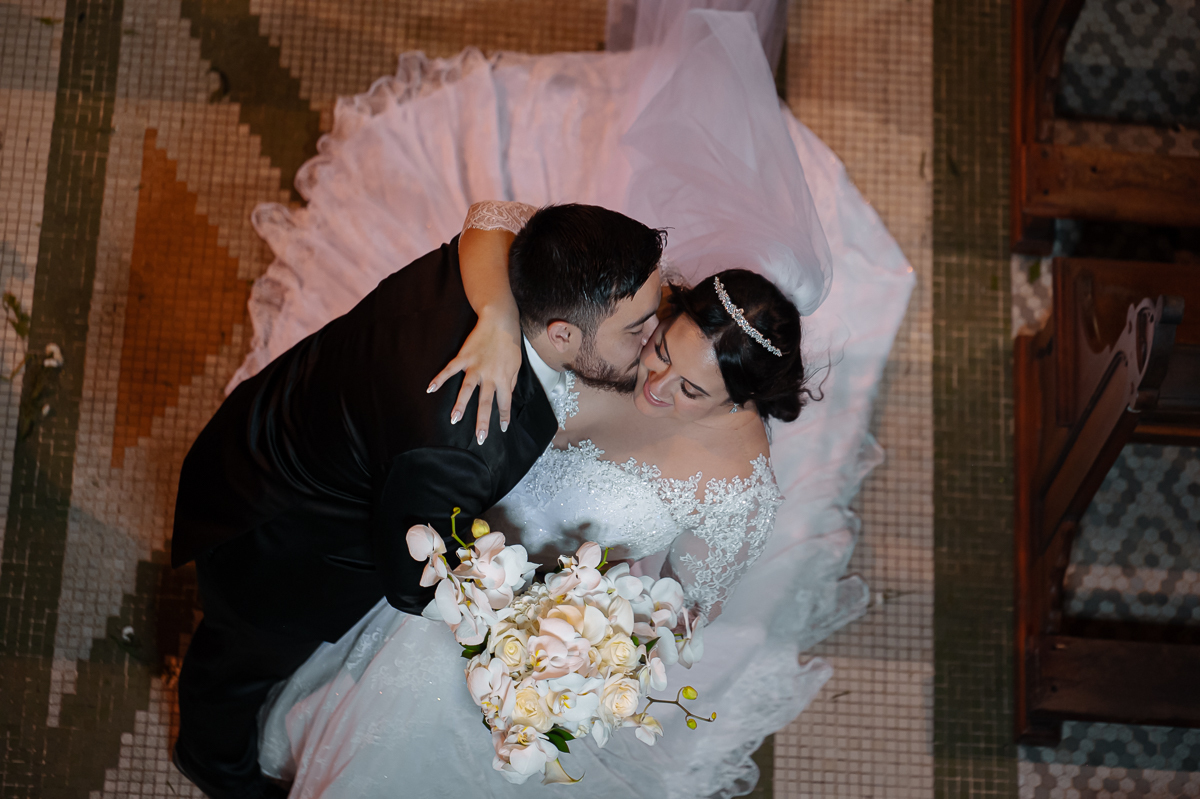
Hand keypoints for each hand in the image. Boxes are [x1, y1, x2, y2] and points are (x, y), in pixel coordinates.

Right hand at [427, 307, 522, 443]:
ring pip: (467, 389)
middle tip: (479, 438)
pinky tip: (430, 388)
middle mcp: (489, 375)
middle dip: (482, 421)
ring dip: (460, 405)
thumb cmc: (509, 344)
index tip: (501, 428)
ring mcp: (475, 366)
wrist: (499, 322)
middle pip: (485, 402)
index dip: (503, 416)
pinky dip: (439, 379)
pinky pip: (450, 370)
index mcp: (504, 378)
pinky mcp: (464, 357)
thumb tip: (507, 394)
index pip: (504, 402)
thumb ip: (510, 380)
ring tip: (454, 420)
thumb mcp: (516, 364)